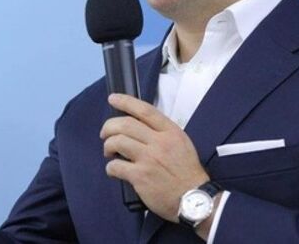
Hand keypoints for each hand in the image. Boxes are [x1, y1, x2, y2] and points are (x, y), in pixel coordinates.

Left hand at [100, 94, 209, 221]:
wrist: (193, 198)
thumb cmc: (186, 171)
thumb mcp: (181, 143)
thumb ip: (162, 133)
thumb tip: (139, 126)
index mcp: (170, 132)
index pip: (145, 110)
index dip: (126, 102)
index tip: (112, 99)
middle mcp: (159, 142)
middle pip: (125, 124)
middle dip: (109, 127)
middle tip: (105, 134)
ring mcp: (149, 159)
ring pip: (117, 142)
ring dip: (107, 146)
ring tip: (109, 152)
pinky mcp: (140, 176)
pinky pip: (116, 166)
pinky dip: (110, 167)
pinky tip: (114, 170)